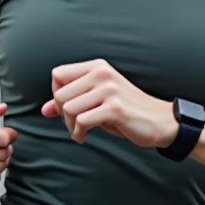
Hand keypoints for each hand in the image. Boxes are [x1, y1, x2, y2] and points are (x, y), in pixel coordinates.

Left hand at [41, 59, 177, 147]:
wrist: (159, 121)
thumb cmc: (126, 112)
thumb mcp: (97, 101)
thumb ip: (72, 101)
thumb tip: (45, 109)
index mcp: (97, 67)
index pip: (58, 74)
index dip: (56, 94)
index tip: (67, 109)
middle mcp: (102, 74)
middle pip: (60, 94)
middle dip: (62, 115)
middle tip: (74, 126)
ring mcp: (109, 90)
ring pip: (68, 108)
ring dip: (70, 127)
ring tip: (80, 132)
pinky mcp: (115, 108)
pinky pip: (82, 121)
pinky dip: (78, 134)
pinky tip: (85, 137)